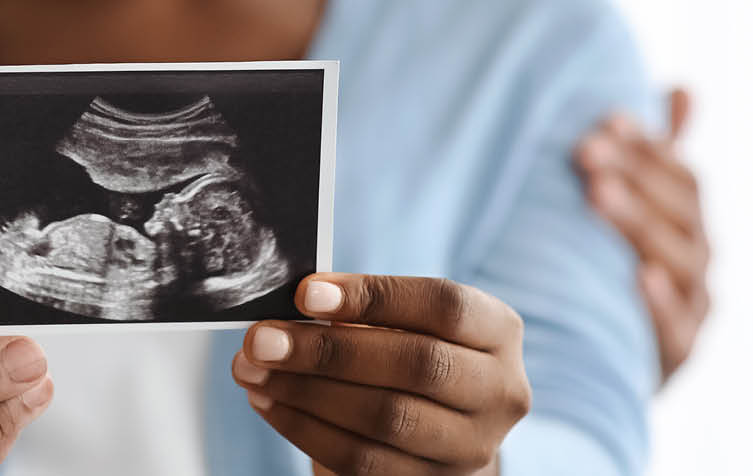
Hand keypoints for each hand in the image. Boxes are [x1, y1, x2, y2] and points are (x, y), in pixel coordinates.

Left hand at [233, 273, 529, 475]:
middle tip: (262, 339)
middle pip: (416, 365)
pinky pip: (361, 461)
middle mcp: (499, 392)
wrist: (437, 428)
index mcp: (499, 333)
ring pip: (386, 418)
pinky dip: (305, 429)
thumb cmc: (408, 354)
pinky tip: (269, 404)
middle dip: (328, 351)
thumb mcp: (404, 323)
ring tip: (252, 370)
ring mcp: (472, 447)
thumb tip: (286, 316)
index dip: (373, 297)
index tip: (304, 294)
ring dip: (305, 392)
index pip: (443, 306)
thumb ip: (359, 312)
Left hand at [575, 88, 710, 383]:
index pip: (681, 176)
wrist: (608, 373)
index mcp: (692, 225)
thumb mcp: (637, 217)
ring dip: (638, 225)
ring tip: (598, 195)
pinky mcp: (678, 356)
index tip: (607, 119)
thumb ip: (659, 157)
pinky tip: (640, 277)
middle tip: (585, 149)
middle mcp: (700, 263)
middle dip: (634, 175)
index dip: (649, 146)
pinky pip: (676, 328)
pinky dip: (660, 301)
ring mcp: (694, 309)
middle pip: (680, 211)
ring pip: (679, 261)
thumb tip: (685, 88)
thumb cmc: (619, 281)